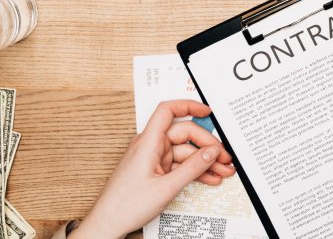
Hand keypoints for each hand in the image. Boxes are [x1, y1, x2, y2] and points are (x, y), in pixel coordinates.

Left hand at [71, 101, 234, 238]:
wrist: (108, 225)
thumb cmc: (125, 206)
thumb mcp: (167, 187)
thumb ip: (193, 167)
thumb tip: (212, 152)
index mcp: (148, 142)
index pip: (168, 111)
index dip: (189, 106)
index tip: (208, 111)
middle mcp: (150, 146)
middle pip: (184, 134)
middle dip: (207, 145)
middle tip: (224, 158)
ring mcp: (153, 159)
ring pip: (185, 153)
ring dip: (205, 162)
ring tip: (223, 171)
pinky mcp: (155, 171)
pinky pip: (180, 165)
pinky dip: (195, 171)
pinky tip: (209, 178)